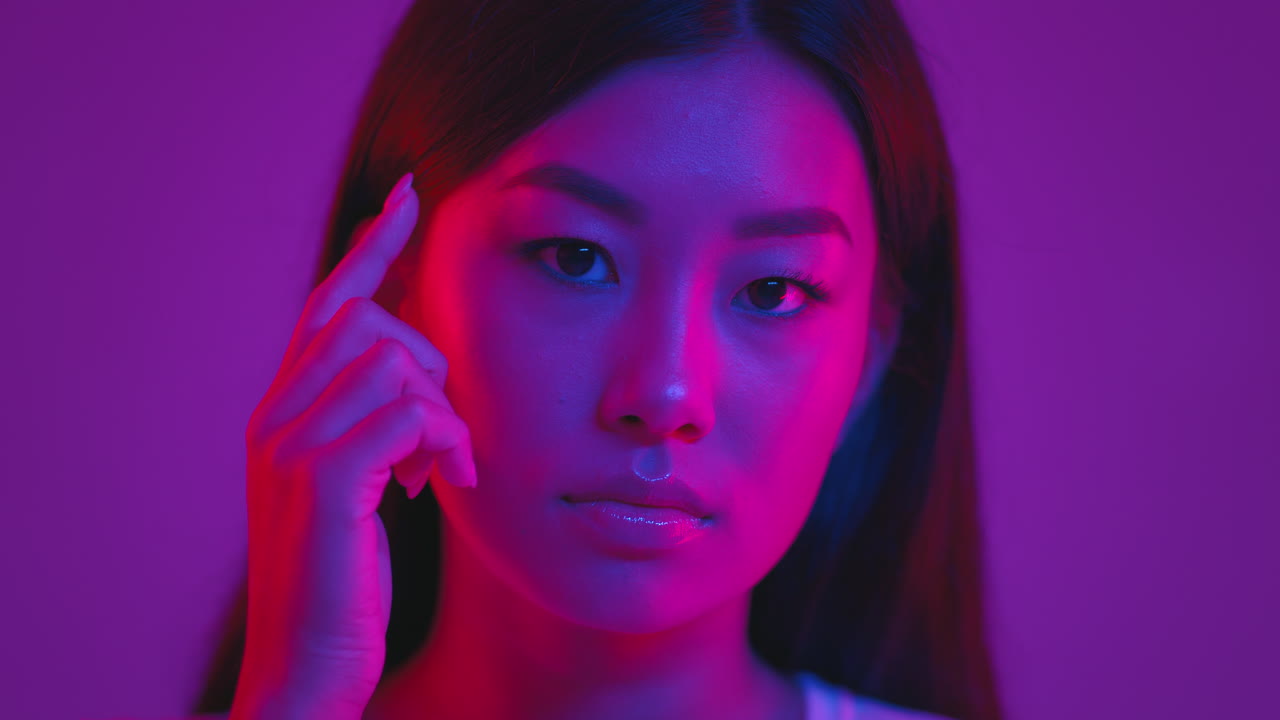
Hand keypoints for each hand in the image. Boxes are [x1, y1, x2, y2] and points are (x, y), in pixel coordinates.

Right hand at [230, 173, 475, 718]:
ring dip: (443, 413)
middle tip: (442, 433)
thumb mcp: (359, 487)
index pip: (326, 305)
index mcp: (283, 412)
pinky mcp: (324, 478)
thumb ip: (375, 426)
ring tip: (443, 469)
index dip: (372, 248)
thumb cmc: (344, 580)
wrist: (309, 662)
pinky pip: (407, 412)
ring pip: (396, 358)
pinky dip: (444, 440)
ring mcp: (293, 444)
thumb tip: (423, 381)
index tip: (409, 198)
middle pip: (369, 319)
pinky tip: (443, 483)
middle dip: (430, 361)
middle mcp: (276, 416)